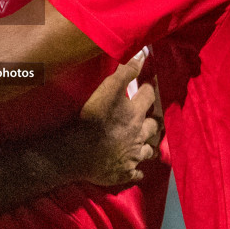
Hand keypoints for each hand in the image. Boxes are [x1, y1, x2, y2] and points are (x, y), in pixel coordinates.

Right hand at [65, 58, 159, 186]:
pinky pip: (136, 173)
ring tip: (146, 145)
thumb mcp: (107, 90)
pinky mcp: (124, 173)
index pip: (149, 97)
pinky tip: (136, 170)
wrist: (76, 153)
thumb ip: (125, 72)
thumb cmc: (90, 119)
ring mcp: (132, 156)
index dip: (149, 89)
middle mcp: (137, 135)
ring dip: (148, 146)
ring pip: (148, 151)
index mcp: (134, 114)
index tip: (147, 85)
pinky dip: (137, 171)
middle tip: (150, 117)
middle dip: (153, 121)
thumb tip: (143, 54)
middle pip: (153, 126)